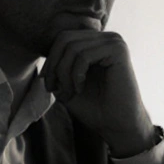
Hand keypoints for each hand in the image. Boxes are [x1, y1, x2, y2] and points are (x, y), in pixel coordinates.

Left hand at [41, 30, 154, 155]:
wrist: (117, 125)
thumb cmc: (95, 108)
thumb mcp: (66, 85)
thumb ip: (56, 68)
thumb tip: (44, 58)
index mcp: (96, 43)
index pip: (64, 38)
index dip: (50, 60)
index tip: (48, 84)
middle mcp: (106, 38)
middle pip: (65, 39)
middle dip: (54, 66)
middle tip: (53, 89)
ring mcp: (114, 42)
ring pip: (73, 48)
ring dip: (64, 74)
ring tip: (69, 93)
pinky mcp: (118, 50)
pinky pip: (84, 55)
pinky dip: (76, 74)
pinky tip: (79, 89)